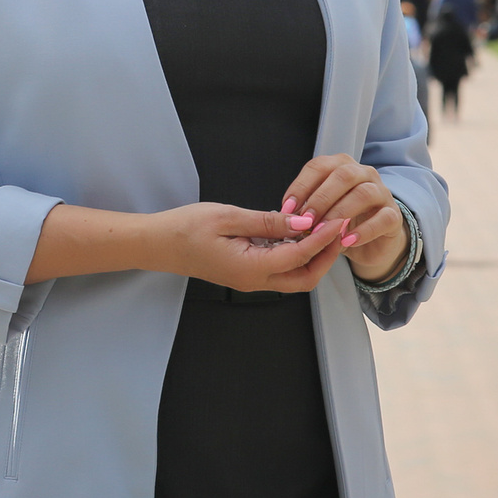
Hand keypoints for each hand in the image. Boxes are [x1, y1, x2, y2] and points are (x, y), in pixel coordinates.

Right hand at [150, 203, 345, 294]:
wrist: (158, 244)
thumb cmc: (185, 229)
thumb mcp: (227, 217)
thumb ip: (267, 221)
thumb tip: (302, 223)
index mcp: (250, 268)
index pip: (299, 256)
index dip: (322, 238)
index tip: (338, 220)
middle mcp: (254, 280)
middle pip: (305, 278)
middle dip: (326, 256)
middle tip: (339, 230)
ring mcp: (250, 280)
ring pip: (294, 276)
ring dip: (313, 256)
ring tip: (325, 229)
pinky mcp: (246, 273)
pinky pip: (280, 269)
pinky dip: (296, 254)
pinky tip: (300, 233)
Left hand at [281, 153, 407, 282]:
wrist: (373, 242)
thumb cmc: (340, 222)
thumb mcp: (320, 214)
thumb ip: (306, 210)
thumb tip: (284, 217)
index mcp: (341, 166)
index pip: (319, 166)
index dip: (301, 186)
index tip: (287, 209)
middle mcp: (363, 173)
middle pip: (342, 175)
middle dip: (320, 198)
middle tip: (305, 220)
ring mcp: (382, 193)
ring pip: (363, 193)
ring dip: (340, 213)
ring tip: (323, 233)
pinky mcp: (394, 215)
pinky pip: (382, 219)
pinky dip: (363, 231)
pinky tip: (346, 242)